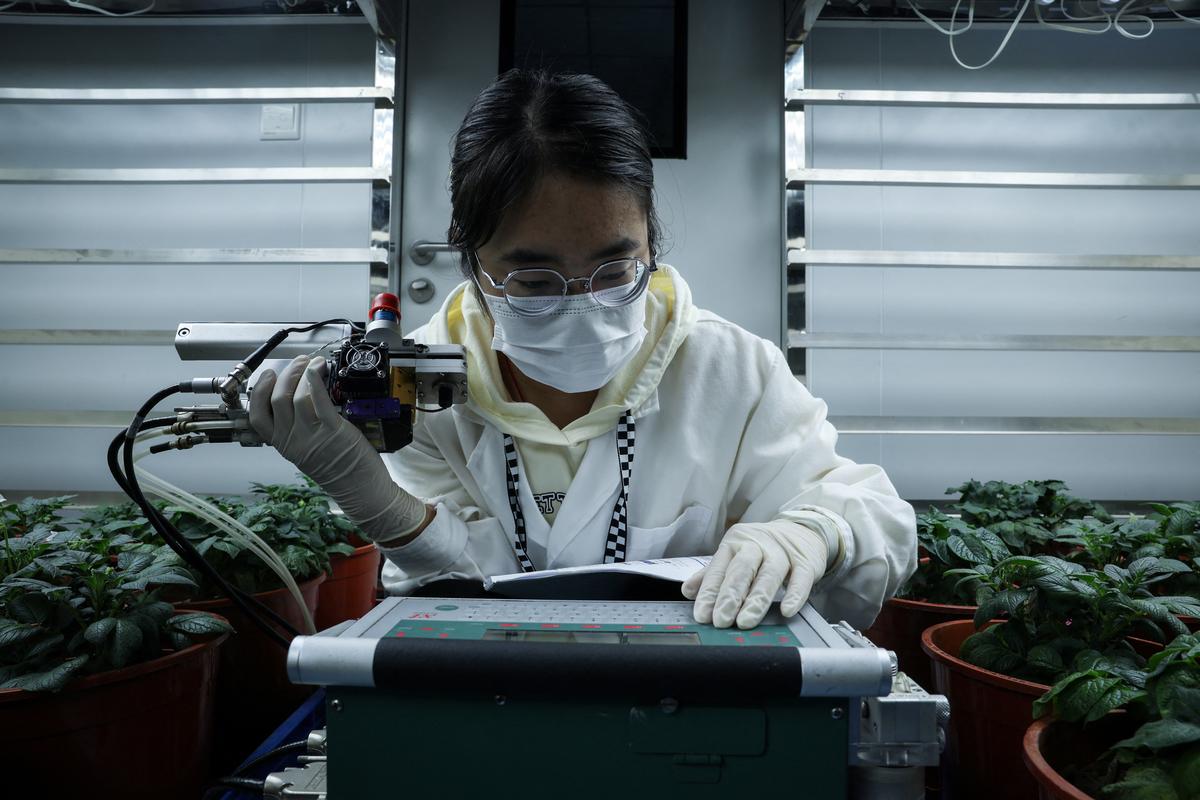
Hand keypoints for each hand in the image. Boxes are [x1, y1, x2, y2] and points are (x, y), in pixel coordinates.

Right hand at [249, 354, 428, 542]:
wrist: (359, 488)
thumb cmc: (336, 467)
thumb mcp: (304, 450)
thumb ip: (294, 429)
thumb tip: (291, 398)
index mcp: (282, 444)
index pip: (257, 416)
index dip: (258, 392)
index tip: (266, 375)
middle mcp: (293, 439)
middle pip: (277, 399)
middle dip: (286, 373)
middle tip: (297, 362)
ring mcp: (312, 435)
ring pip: (296, 395)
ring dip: (303, 372)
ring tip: (313, 363)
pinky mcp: (333, 430)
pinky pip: (318, 399)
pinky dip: (315, 379)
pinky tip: (319, 369)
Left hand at [681, 521, 826, 628]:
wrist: (801, 531)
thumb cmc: (762, 548)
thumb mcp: (735, 555)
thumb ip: (712, 573)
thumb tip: (688, 591)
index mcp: (734, 543)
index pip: (719, 568)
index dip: (709, 593)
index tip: (702, 615)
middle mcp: (756, 545)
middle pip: (742, 569)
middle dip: (730, 596)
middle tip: (721, 620)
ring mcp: (782, 552)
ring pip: (769, 575)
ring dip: (757, 599)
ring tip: (746, 621)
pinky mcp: (805, 561)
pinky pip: (800, 578)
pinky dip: (795, 595)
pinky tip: (787, 610)